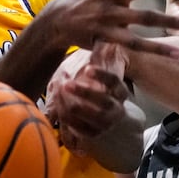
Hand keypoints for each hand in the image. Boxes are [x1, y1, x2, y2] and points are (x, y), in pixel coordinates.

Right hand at [43, 0, 178, 57]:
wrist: (55, 21)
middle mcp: (109, 10)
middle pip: (143, 16)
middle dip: (168, 20)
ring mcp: (105, 30)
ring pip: (136, 40)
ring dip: (160, 46)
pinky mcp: (102, 45)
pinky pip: (126, 52)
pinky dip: (146, 55)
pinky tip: (166, 57)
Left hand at [47, 42, 141, 156]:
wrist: (113, 122)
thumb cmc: (99, 89)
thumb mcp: (102, 74)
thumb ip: (98, 60)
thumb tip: (96, 41)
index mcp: (120, 92)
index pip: (115, 82)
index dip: (101, 76)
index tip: (87, 68)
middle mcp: (117, 109)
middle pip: (103, 102)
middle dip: (84, 93)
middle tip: (66, 83)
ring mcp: (107, 124)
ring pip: (92, 118)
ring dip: (73, 106)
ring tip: (58, 95)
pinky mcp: (95, 135)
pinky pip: (81, 131)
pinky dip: (69, 121)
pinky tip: (58, 110)